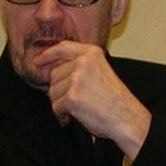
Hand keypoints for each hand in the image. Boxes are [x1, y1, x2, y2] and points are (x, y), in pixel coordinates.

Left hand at [34, 41, 151, 160]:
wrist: (126, 117)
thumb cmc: (115, 99)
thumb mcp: (100, 71)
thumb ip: (80, 65)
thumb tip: (52, 69)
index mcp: (91, 53)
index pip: (62, 48)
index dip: (48, 54)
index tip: (38, 61)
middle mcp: (82, 63)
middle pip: (54, 75)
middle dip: (60, 90)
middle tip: (74, 100)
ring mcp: (76, 79)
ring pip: (52, 92)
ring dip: (61, 104)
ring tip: (77, 109)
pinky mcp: (72, 97)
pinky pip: (56, 106)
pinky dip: (62, 115)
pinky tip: (73, 117)